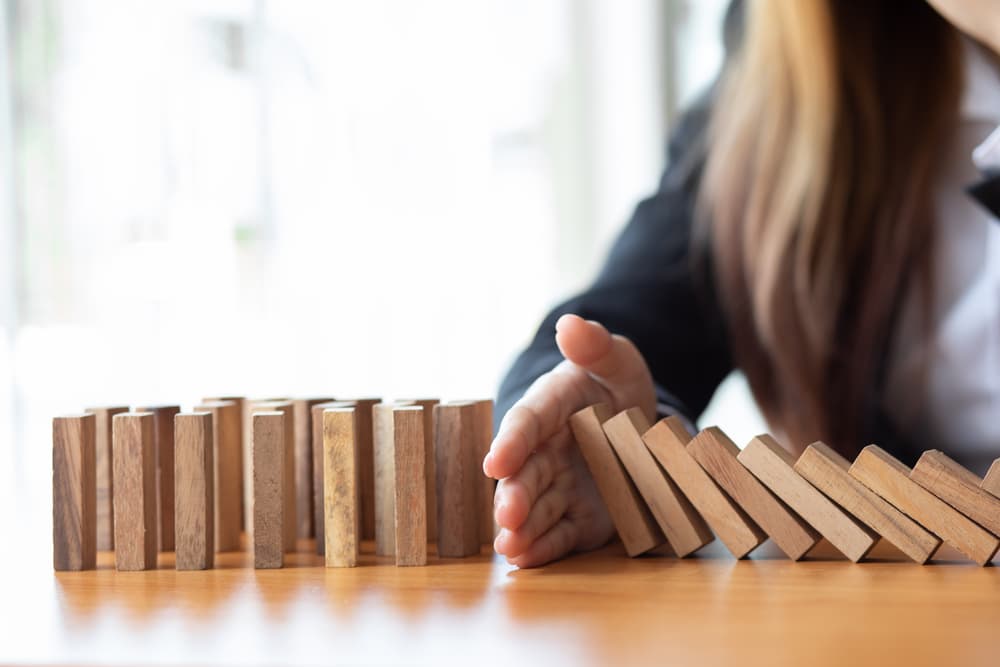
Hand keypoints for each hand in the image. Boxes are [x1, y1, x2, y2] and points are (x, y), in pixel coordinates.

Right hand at [484, 313, 656, 566]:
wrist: (636, 425)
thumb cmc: (616, 385)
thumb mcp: (616, 360)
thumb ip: (595, 346)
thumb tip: (570, 323)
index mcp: (550, 407)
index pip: (526, 421)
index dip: (511, 441)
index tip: (495, 462)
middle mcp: (546, 450)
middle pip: (526, 472)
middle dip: (514, 494)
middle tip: (507, 514)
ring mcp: (559, 486)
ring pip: (536, 509)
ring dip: (522, 529)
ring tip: (510, 547)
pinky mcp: (578, 518)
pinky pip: (559, 534)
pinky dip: (544, 549)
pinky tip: (526, 560)